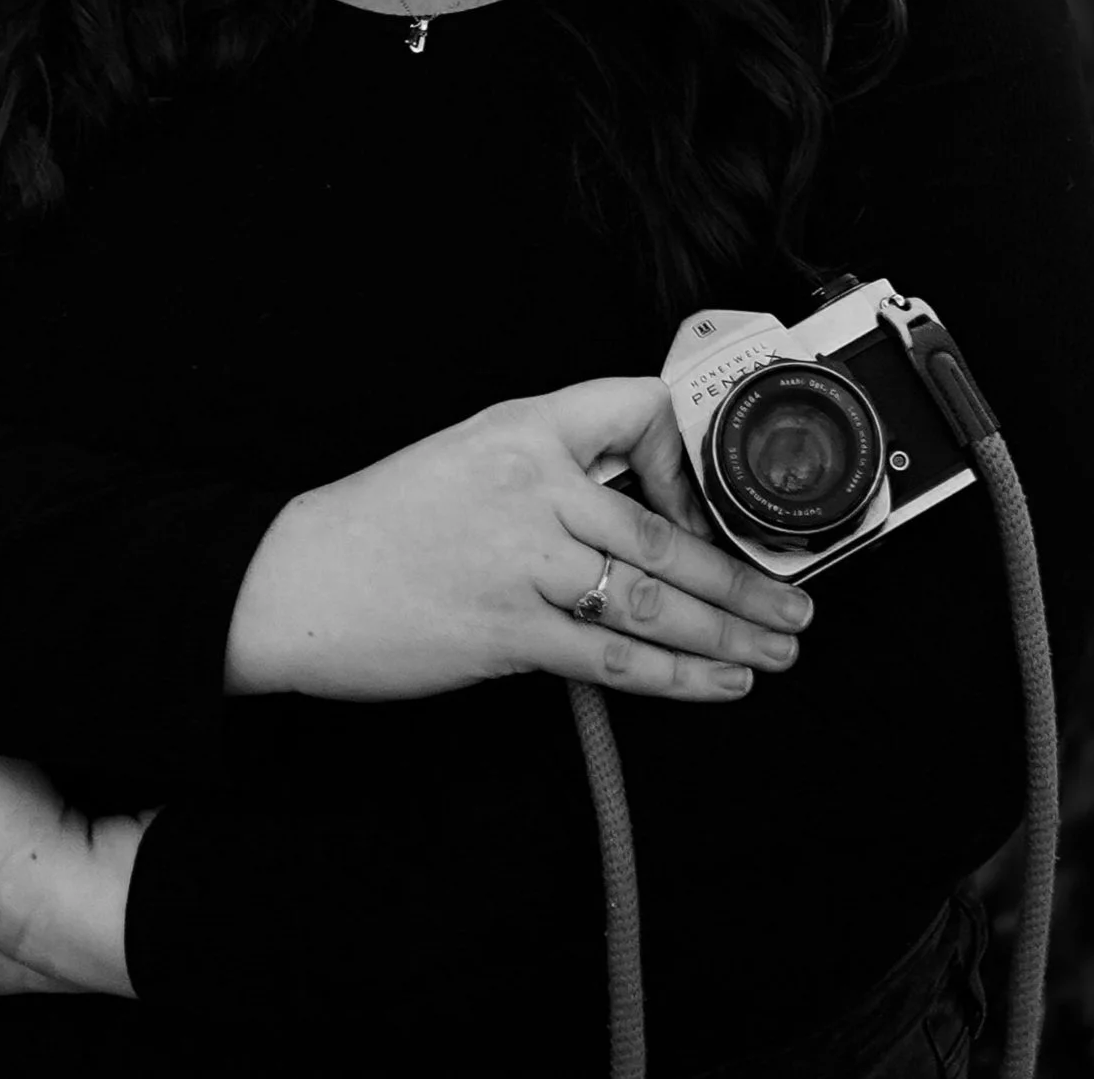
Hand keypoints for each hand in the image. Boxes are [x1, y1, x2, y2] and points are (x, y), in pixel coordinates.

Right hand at [224, 375, 813, 703]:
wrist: (297, 579)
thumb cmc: (383, 521)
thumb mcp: (470, 454)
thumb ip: (552, 466)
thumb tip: (640, 504)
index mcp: (525, 425)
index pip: (639, 408)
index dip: (690, 454)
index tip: (714, 501)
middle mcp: (534, 483)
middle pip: (667, 529)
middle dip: (744, 577)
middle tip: (796, 604)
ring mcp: (524, 558)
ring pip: (656, 598)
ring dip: (732, 632)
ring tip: (778, 649)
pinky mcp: (509, 630)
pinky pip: (616, 658)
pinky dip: (681, 678)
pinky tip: (721, 684)